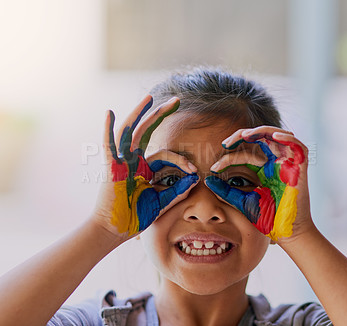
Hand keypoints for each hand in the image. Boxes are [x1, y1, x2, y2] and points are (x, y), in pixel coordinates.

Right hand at [94, 95, 198, 239]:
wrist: (116, 231)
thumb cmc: (136, 217)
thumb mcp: (161, 201)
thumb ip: (177, 190)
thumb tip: (196, 179)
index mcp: (145, 168)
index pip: (165, 154)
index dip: (181, 160)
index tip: (195, 171)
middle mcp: (133, 160)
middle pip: (147, 131)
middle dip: (161, 114)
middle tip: (177, 100)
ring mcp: (122, 162)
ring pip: (130, 132)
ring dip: (140, 114)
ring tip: (151, 98)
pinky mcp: (111, 168)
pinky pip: (109, 146)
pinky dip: (108, 129)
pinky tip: (110, 113)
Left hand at [205, 126, 310, 242]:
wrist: (286, 233)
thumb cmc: (267, 218)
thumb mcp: (241, 200)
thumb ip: (225, 190)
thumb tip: (207, 180)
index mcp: (263, 169)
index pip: (245, 154)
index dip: (229, 158)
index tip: (214, 168)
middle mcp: (275, 163)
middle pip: (260, 138)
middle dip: (242, 136)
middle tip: (226, 143)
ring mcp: (288, 163)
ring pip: (277, 135)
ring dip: (262, 131)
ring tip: (245, 135)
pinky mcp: (300, 167)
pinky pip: (297, 145)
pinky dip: (287, 138)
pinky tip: (274, 137)